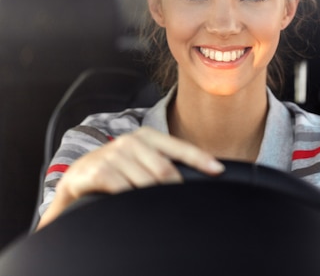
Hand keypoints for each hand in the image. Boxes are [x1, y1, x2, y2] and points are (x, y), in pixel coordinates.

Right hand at [38, 126, 223, 227]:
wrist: (79, 175)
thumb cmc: (117, 168)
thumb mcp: (142, 159)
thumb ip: (165, 163)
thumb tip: (201, 174)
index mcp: (147, 136)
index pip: (180, 148)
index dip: (201, 159)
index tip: (218, 170)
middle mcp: (131, 141)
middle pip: (165, 170)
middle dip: (174, 189)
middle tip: (178, 203)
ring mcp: (114, 155)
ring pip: (147, 183)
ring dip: (152, 198)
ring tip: (152, 205)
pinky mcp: (99, 171)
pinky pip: (125, 190)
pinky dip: (132, 200)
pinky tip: (132, 204)